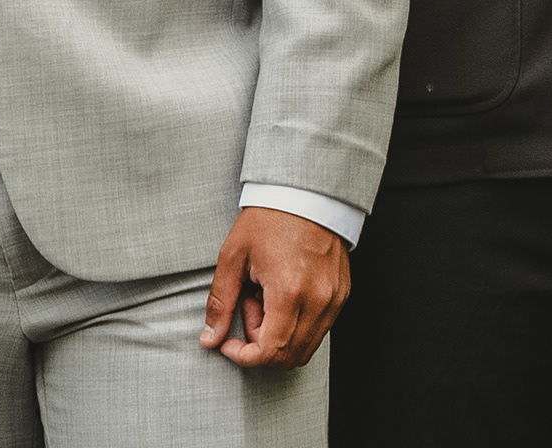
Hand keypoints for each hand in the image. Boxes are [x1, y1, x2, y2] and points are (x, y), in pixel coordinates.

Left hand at [198, 204, 349, 368]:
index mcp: (289, 292)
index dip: (244, 356)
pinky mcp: (341, 294)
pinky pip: (319, 329)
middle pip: (289, 357)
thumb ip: (221, 303)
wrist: (306, 193)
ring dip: (280, 337)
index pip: (270, 351)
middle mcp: (317, 300)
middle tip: (249, 308)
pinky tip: (285, 296)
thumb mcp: (233, 257)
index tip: (229, 344)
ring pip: (306, 348)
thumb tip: (210, 339)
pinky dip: (298, 327)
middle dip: (261, 346)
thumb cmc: (270, 218)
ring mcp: (333, 299)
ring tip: (267, 300)